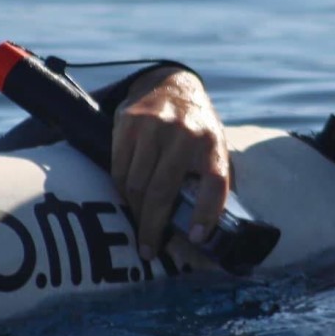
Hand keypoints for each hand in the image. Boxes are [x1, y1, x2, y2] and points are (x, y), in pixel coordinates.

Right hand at [111, 67, 229, 260]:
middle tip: (148, 250)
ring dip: (135, 211)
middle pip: (163, 191)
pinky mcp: (128, 122)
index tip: (196, 237)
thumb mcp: (215, 149)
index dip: (206, 214)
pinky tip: (127, 198)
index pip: (215, 183)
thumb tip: (212, 231)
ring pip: (136, 183)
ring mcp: (154, 126)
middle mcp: (185, 133)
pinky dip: (120, 190)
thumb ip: (215, 182)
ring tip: (138, 225)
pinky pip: (118, 168)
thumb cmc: (197, 130)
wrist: (172, 85)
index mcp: (213, 144)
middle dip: (152, 227)